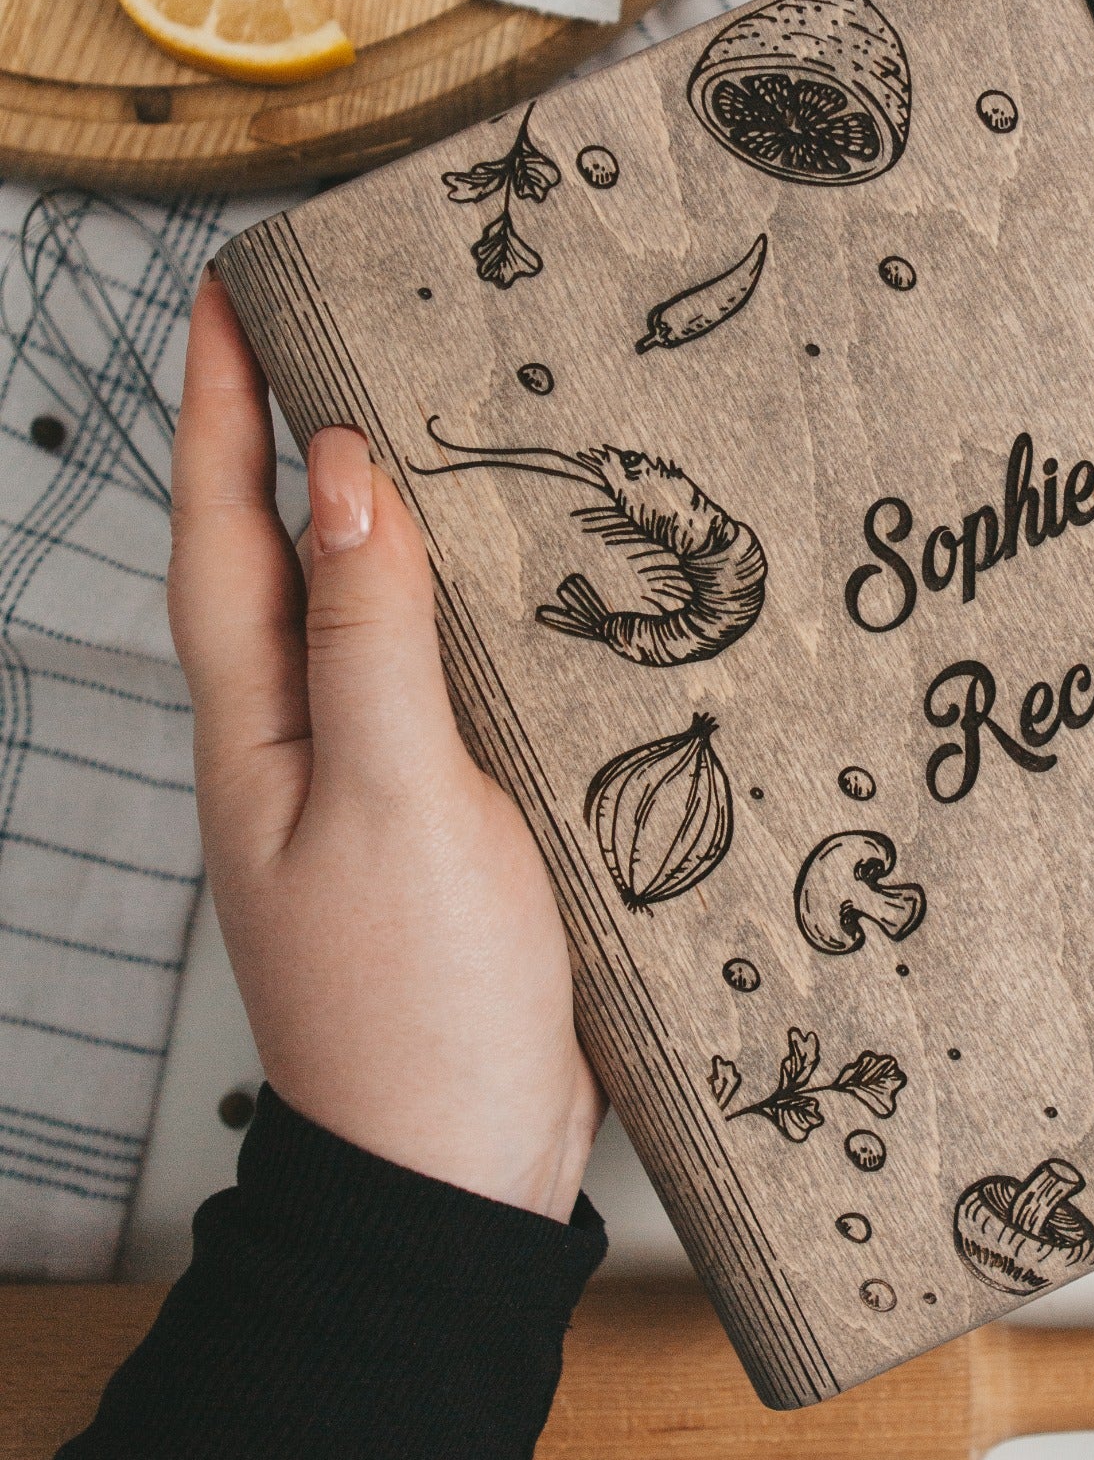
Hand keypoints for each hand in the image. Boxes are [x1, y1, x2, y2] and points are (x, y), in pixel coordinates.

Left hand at [168, 275, 601, 1217]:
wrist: (457, 1163)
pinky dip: (446, 606)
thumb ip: (367, 633)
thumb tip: (340, 476)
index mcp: (260, 731)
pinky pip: (425, 678)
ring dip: (368, 515)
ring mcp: (363, 782)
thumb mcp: (395, 796)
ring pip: (352, 616)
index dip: (223, 412)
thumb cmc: (415, 995)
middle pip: (274, 561)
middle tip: (334, 332)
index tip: (231, 296)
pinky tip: (505, 588)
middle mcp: (295, 742)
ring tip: (421, 423)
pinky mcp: (436, 816)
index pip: (223, 536)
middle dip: (285, 438)